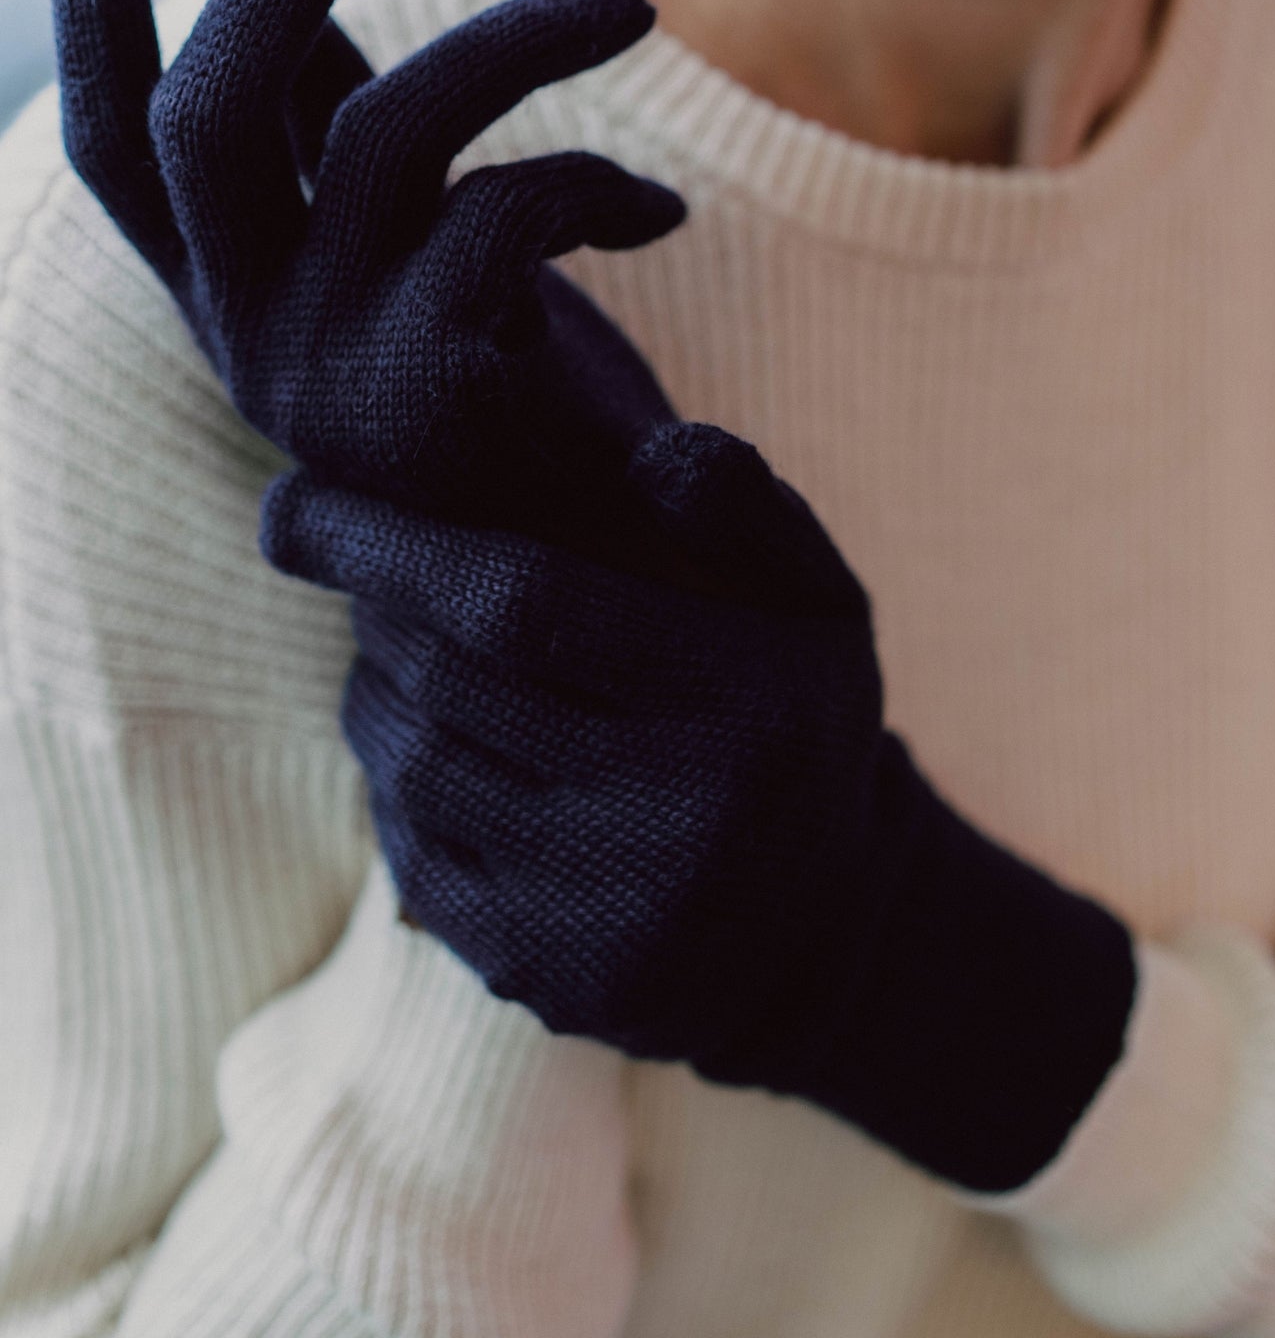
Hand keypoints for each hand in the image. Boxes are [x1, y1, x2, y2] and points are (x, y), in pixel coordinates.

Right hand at [50, 0, 686, 539]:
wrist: (594, 581)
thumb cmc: (508, 396)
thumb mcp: (400, 256)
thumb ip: (340, 135)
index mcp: (226, 289)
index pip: (113, 140)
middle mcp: (245, 331)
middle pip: (202, 112)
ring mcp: (325, 369)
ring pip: (382, 131)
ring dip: (524, 40)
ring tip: (630, 9)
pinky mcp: (428, 394)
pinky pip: (506, 211)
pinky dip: (599, 186)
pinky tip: (659, 217)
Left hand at [261, 417, 1139, 1198]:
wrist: (820, 932)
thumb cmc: (792, 723)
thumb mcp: (818, 602)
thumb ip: (745, 512)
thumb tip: (649, 451)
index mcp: (747, 702)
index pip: (528, 601)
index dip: (394, 544)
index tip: (298, 500)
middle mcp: (679, 819)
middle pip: (454, 681)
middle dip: (374, 602)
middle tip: (355, 555)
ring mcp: (605, 914)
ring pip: (419, 767)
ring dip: (374, 685)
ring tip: (394, 641)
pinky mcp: (546, 980)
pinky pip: (414, 857)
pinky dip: (393, 780)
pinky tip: (422, 738)